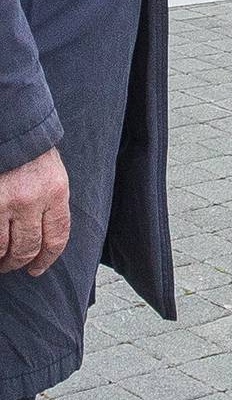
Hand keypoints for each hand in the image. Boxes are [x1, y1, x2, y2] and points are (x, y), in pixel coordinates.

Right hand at [0, 147, 68, 276]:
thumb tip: (46, 236)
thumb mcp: (52, 174)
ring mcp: (7, 202)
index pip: (57, 237)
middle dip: (20, 262)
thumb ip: (51, 203)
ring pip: (4, 246)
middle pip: (29, 247)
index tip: (37, 269)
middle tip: (13, 267)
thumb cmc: (31, 153)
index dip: (47, 259)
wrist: (12, 130)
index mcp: (56, 192)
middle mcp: (33, 199)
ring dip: (0, 260)